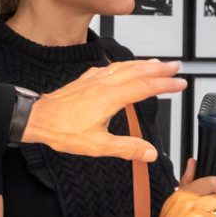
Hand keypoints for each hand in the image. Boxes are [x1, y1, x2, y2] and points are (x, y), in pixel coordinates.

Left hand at [20, 60, 184, 161]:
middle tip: (175, 67)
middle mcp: (102, 85)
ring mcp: (92, 80)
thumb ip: (126, 148)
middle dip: (158, 69)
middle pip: (137, 71)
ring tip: (155, 64)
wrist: (35, 119)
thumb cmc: (61, 130)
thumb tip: (149, 153)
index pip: (145, 87)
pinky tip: (120, 67)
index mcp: (110, 98)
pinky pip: (107, 68)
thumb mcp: (97, 145)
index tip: (179, 83)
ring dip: (142, 64)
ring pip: (122, 66)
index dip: (165, 85)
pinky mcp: (83, 81)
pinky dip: (121, 65)